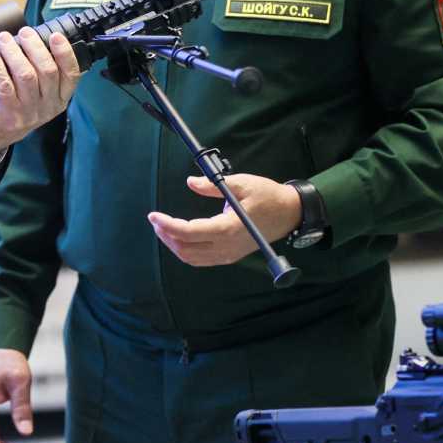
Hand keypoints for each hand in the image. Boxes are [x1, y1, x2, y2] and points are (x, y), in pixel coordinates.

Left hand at [0, 27, 81, 162]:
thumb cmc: (17, 107)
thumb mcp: (39, 94)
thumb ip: (44, 71)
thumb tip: (35, 38)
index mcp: (60, 98)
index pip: (71, 74)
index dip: (65, 52)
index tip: (55, 35)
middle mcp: (48, 106)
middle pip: (47, 70)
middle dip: (35, 46)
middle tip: (24, 33)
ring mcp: (29, 112)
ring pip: (26, 75)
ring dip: (14, 52)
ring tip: (4, 39)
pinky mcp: (9, 114)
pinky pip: (4, 85)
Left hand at [147, 174, 301, 266]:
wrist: (289, 214)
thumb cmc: (267, 196)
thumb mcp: (242, 183)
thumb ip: (213, 185)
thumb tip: (191, 182)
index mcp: (228, 228)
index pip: (189, 232)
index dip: (167, 225)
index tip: (153, 215)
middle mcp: (227, 246)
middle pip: (185, 249)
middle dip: (166, 234)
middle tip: (156, 220)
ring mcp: (228, 254)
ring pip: (191, 258)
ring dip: (174, 244)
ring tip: (163, 228)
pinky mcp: (230, 256)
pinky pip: (201, 260)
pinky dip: (185, 251)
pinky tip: (180, 238)